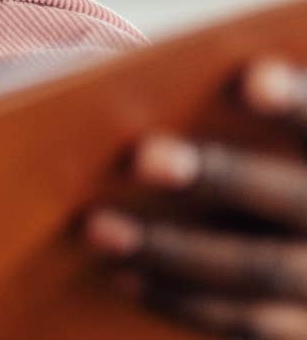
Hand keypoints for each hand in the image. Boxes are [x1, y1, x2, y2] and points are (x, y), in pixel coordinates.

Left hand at [87, 60, 306, 336]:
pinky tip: (125, 277)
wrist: (300, 249)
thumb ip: (242, 113)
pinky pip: (247, 325)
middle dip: (222, 177)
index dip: (296, 102)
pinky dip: (182, 301)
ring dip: (173, 248)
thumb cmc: (268, 167)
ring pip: (260, 269)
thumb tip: (139, 72)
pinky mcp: (302, 328)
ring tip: (99, 227)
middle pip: (291, 199)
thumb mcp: (270, 146)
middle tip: (144, 158)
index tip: (252, 80)